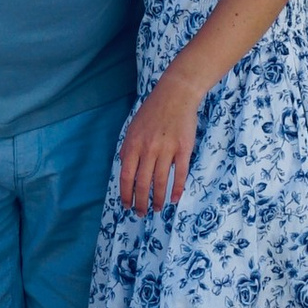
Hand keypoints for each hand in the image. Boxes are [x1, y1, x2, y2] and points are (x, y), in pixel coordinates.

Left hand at [118, 72, 204, 215]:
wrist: (176, 94)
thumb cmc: (152, 111)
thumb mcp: (133, 128)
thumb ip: (128, 149)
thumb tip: (124, 170)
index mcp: (133, 144)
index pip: (126, 176)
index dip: (126, 194)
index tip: (127, 205)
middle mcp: (148, 149)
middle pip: (142, 184)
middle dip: (141, 203)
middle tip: (141, 213)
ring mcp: (167, 149)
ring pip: (161, 182)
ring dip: (158, 199)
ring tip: (157, 209)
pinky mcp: (183, 149)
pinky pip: (180, 174)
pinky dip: (177, 189)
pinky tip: (174, 199)